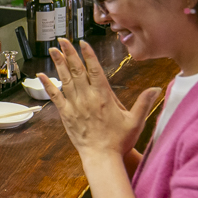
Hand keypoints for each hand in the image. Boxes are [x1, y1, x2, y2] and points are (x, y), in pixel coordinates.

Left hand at [40, 39, 160, 160]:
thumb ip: (144, 102)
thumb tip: (157, 89)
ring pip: (65, 80)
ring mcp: (75, 105)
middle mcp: (87, 98)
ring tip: (53, 49)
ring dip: (59, 63)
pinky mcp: (66, 115)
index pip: (94, 70)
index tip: (82, 42)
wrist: (101, 157)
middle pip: (77, 70)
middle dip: (70, 53)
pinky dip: (47, 85)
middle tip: (64, 39)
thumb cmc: (119, 140)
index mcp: (103, 96)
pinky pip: (55, 97)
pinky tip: (40, 75)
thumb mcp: (136, 120)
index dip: (88, 54)